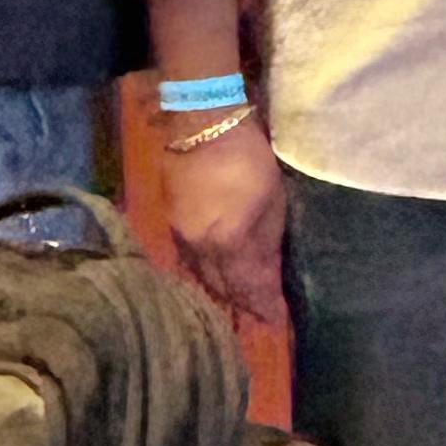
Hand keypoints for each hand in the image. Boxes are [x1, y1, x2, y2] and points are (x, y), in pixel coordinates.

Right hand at [166, 116, 288, 328]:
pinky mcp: (171, 223)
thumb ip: (268, 243)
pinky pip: (188, 261)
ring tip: (235, 303)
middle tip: (256, 317)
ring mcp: (181, 236)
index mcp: (229, 242)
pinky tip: (211, 276)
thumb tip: (268, 276)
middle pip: (221, 287)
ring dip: (219, 292)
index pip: (248, 286)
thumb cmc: (248, 157)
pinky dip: (202, 273)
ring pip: (201, 276)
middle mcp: (200, 248)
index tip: (275, 321)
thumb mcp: (272, 200)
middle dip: (240, 304)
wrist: (201, 124)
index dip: (263, 306)